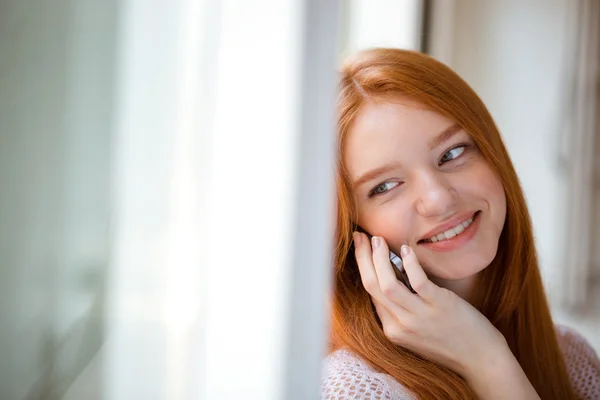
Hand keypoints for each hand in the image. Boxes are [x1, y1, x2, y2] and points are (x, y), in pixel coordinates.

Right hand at [353, 232, 506, 376]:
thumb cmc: (451, 342)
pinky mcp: (440, 306)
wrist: (480, 361)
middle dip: (363, 258)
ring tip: (377, 239)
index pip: (371, 293)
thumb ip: (401, 309)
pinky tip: (406, 249)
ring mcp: (420, 317)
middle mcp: (401, 325)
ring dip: (379, 259)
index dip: (363, 266)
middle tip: (360, 237)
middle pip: (373, 286)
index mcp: (393, 330)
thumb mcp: (417, 331)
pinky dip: (410, 264)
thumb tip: (391, 275)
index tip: (362, 247)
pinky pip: (418, 282)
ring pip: (388, 285)